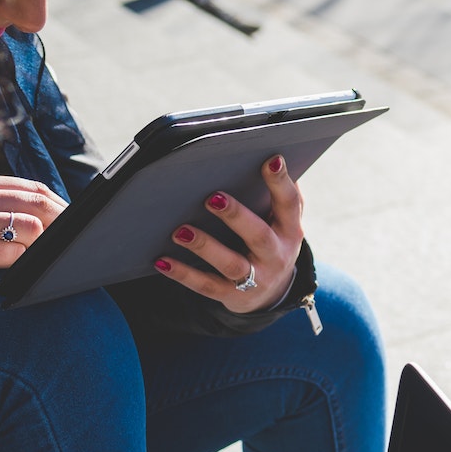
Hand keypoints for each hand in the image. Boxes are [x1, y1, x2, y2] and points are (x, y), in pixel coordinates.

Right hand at [0, 171, 64, 283]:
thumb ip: (5, 204)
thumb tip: (53, 213)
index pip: (32, 187)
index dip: (59, 204)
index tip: (72, 218)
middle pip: (37, 204)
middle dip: (59, 223)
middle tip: (65, 239)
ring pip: (32, 227)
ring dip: (37, 245)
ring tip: (25, 253)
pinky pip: (15, 253)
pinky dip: (19, 261)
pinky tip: (7, 263)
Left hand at [156, 155, 303, 310]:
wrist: (269, 293)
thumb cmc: (270, 241)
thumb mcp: (283, 221)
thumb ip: (281, 194)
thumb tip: (274, 156)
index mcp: (289, 230)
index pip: (289, 204)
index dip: (281, 182)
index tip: (270, 159)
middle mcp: (276, 255)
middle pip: (259, 236)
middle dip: (236, 216)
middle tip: (212, 197)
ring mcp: (255, 279)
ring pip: (231, 264)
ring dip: (206, 247)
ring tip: (180, 231)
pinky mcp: (232, 296)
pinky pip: (206, 286)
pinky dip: (183, 274)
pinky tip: (161, 260)